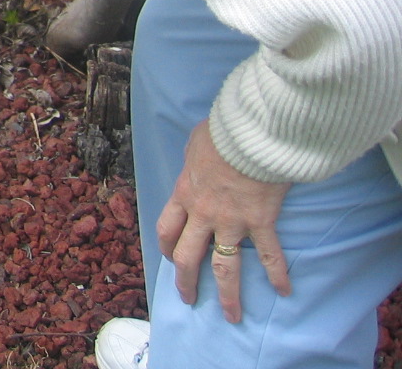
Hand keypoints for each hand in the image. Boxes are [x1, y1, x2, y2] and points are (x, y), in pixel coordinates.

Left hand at [157, 119, 292, 322]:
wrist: (249, 135)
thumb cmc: (221, 134)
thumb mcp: (195, 143)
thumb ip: (193, 159)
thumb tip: (196, 157)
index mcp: (184, 194)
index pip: (167, 229)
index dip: (167, 247)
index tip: (171, 258)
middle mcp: (203, 214)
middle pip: (187, 256)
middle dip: (186, 281)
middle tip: (189, 299)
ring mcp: (232, 222)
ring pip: (224, 266)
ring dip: (228, 294)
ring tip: (232, 316)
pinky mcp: (260, 223)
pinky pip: (269, 254)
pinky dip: (278, 274)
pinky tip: (285, 291)